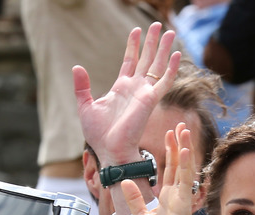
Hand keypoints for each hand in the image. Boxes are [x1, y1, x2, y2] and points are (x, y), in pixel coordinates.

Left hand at [73, 22, 181, 165]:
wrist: (110, 149)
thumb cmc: (99, 134)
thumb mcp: (85, 105)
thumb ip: (82, 86)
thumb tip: (77, 67)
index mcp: (121, 88)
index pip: (130, 61)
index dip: (134, 45)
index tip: (136, 30)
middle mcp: (136, 88)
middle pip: (147, 59)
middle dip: (152, 42)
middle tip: (158, 25)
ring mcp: (145, 93)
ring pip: (158, 66)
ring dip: (164, 49)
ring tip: (170, 32)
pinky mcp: (151, 99)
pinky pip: (165, 81)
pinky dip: (172, 68)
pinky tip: (177, 54)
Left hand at [122, 123, 196, 214]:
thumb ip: (134, 198)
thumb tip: (125, 181)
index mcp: (167, 197)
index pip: (170, 169)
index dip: (170, 151)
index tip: (170, 134)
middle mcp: (176, 195)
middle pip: (179, 164)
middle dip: (179, 144)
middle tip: (180, 125)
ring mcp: (181, 199)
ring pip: (184, 168)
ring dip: (184, 148)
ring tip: (184, 129)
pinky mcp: (183, 204)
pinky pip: (185, 181)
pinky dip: (185, 165)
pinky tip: (184, 150)